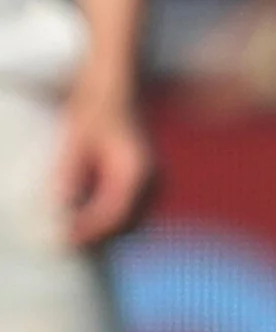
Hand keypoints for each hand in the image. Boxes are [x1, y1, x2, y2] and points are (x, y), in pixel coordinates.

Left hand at [51, 82, 156, 247]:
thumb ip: (70, 176)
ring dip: (107, 232)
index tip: (66, 239)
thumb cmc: (94, 112)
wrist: (115, 91)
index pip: (115, 213)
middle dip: (98, 237)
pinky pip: (135, 214)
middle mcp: (154, 179)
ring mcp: (157, 183)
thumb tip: (62, 210)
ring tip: (75, 231)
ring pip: (132, 222)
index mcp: (138, 169)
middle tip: (67, 241)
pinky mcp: (151, 185)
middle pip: (127, 224)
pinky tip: (89, 217)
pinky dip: (114, 221)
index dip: (90, 230)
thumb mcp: (75, 142)